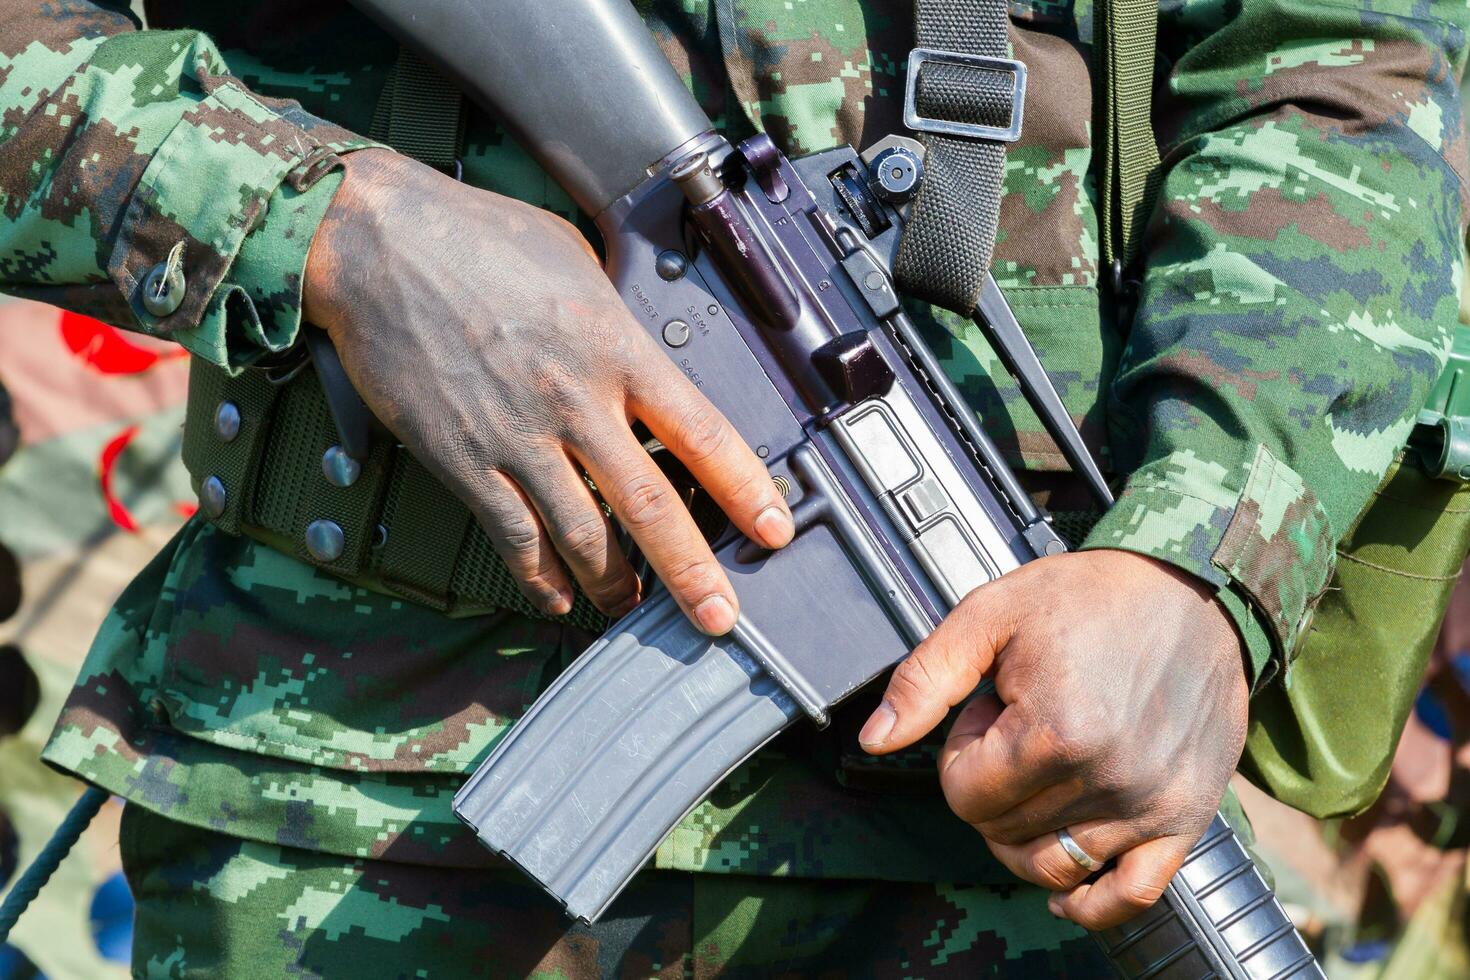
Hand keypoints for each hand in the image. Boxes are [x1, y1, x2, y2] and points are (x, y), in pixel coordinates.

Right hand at [303, 149, 792, 630]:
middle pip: (649, 504)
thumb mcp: (576, 260)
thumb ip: (615, 323)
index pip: (702, 431)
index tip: (774, 528)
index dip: (747, 489)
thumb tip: (637, 360)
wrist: (375, 242)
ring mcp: (516, 436)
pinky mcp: (461, 460)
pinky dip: (539, 576)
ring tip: (637, 610)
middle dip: (692, 570)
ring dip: (615, 585)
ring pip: (581, 535)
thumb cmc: (476, 236)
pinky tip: (557, 597)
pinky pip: (511, 535)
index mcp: (615, 346)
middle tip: (721, 617)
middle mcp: (574, 401)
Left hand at [859, 549, 1248, 928]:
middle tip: (1021, 726)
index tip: (991, 710)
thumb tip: (875, 740)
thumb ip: (925, 679)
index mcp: (1056, 731)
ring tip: (1044, 771)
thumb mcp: (991, 614)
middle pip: (1002, 832)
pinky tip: (1065, 889)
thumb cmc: (1091, 597)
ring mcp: (1150, 806)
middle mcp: (1108, 780)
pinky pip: (1132, 895)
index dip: (963, 750)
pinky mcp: (1185, 819)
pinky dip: (1091, 902)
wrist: (1191, 591)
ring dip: (1026, 831)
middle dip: (994, 782)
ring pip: (1052, 868)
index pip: (963, 796)